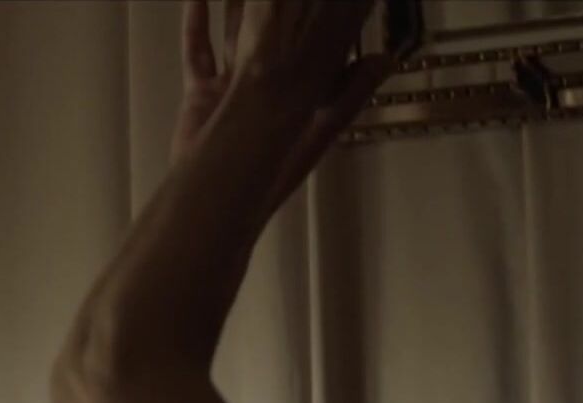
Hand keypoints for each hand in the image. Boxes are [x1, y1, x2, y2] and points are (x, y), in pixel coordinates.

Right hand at [173, 0, 394, 221]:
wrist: (219, 202)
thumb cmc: (272, 175)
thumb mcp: (319, 128)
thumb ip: (349, 93)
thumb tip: (386, 58)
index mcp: (298, 93)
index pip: (314, 43)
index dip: (320, 14)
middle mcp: (266, 86)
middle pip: (271, 31)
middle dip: (274, 4)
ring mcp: (232, 87)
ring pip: (233, 33)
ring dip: (236, 4)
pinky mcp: (201, 92)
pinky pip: (198, 50)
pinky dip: (196, 22)